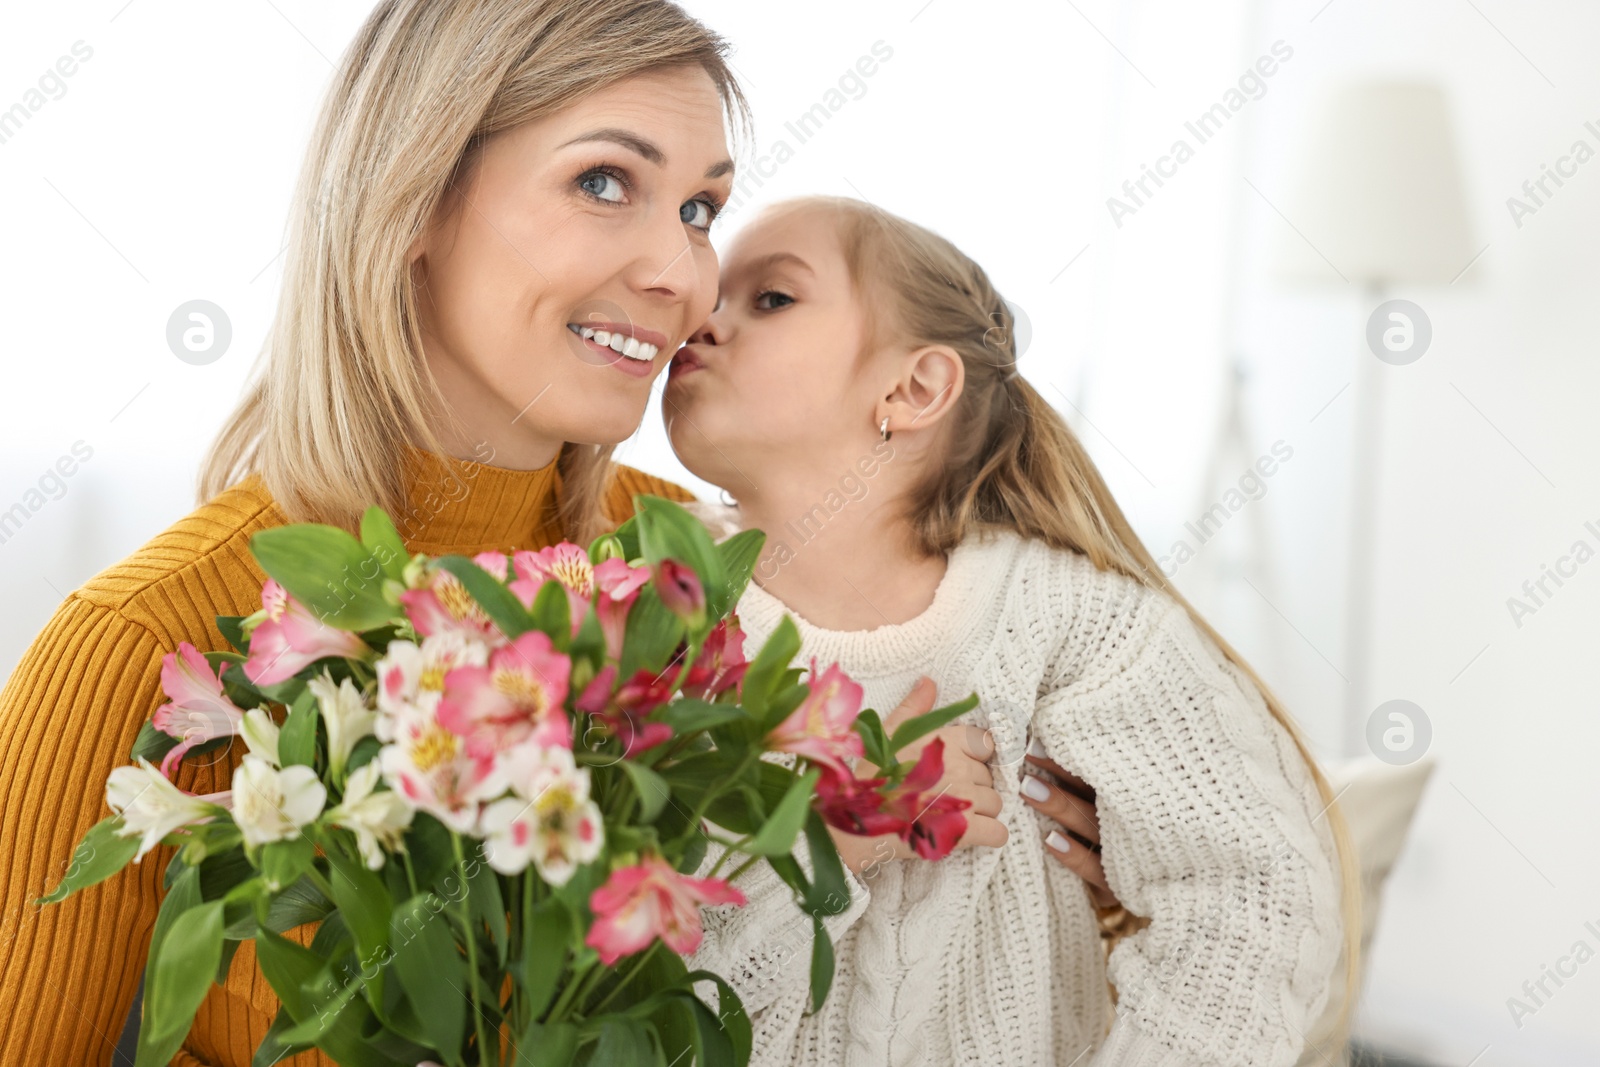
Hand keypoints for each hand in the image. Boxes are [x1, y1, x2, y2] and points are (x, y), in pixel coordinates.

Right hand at [829, 676, 1007, 875]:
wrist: (856, 825)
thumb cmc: (872, 779)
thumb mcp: (888, 734)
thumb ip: (914, 707)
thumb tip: (929, 680)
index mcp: (946, 740)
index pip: (985, 744)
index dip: (975, 758)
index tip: (957, 769)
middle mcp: (959, 765)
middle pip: (989, 777)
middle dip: (975, 787)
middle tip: (947, 796)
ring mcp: (964, 798)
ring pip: (995, 803)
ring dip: (981, 812)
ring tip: (953, 816)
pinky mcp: (965, 830)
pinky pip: (998, 832)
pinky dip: (990, 836)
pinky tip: (970, 834)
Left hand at [1021, 747, 1120, 909]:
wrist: (1155, 901)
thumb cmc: (1112, 847)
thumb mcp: (1101, 813)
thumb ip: (1077, 787)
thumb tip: (1034, 753)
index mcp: (1123, 802)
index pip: (1094, 774)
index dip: (1063, 759)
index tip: (1033, 743)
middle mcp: (1128, 823)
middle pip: (1093, 792)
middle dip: (1060, 773)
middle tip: (1027, 755)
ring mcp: (1127, 853)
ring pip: (1092, 825)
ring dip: (1060, 807)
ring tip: (1028, 790)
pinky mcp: (1121, 885)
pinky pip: (1096, 868)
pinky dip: (1074, 855)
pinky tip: (1051, 840)